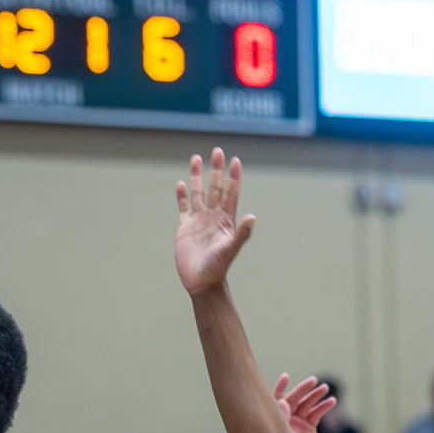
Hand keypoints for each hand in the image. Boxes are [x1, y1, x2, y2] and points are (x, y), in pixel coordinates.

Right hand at [175, 147, 255, 294]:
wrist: (201, 281)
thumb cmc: (218, 267)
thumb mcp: (231, 249)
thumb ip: (242, 233)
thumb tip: (252, 217)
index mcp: (227, 219)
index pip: (231, 193)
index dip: (233, 177)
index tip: (234, 160)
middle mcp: (214, 216)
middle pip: (215, 188)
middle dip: (216, 170)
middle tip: (217, 151)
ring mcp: (200, 220)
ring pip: (198, 193)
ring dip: (198, 177)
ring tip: (196, 159)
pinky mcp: (186, 227)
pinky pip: (184, 207)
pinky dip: (182, 196)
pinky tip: (181, 184)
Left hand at [271, 372, 334, 432]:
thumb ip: (282, 421)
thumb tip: (283, 401)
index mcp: (274, 425)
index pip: (275, 402)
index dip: (280, 388)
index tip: (286, 377)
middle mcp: (284, 423)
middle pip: (294, 400)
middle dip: (303, 390)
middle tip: (314, 381)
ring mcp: (297, 426)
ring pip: (306, 406)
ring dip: (316, 396)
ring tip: (325, 389)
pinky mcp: (309, 430)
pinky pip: (316, 414)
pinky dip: (323, 407)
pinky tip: (331, 401)